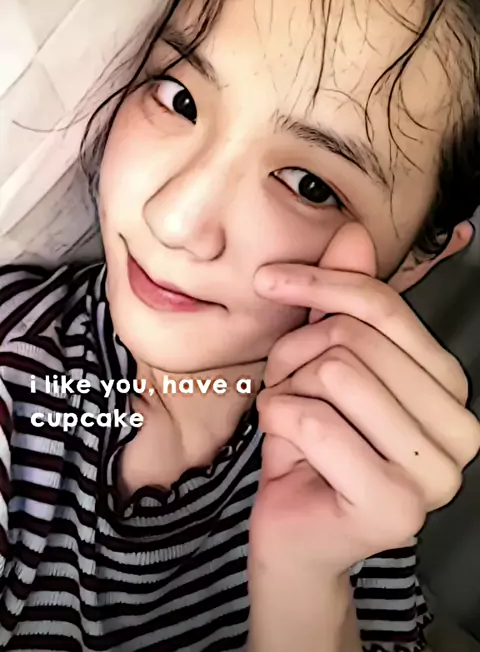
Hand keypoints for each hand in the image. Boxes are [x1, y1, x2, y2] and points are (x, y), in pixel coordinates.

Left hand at [249, 222, 479, 576]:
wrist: (294, 531)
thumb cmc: (310, 445)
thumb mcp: (322, 360)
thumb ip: (342, 300)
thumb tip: (353, 232)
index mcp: (449, 388)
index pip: (385, 307)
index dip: (320, 283)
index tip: (273, 278)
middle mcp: (460, 431)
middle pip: (355, 339)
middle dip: (296, 353)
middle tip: (284, 383)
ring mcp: (435, 476)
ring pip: (336, 374)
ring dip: (286, 388)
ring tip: (287, 413)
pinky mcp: (395, 509)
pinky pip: (314, 422)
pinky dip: (278, 420)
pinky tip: (283, 442)